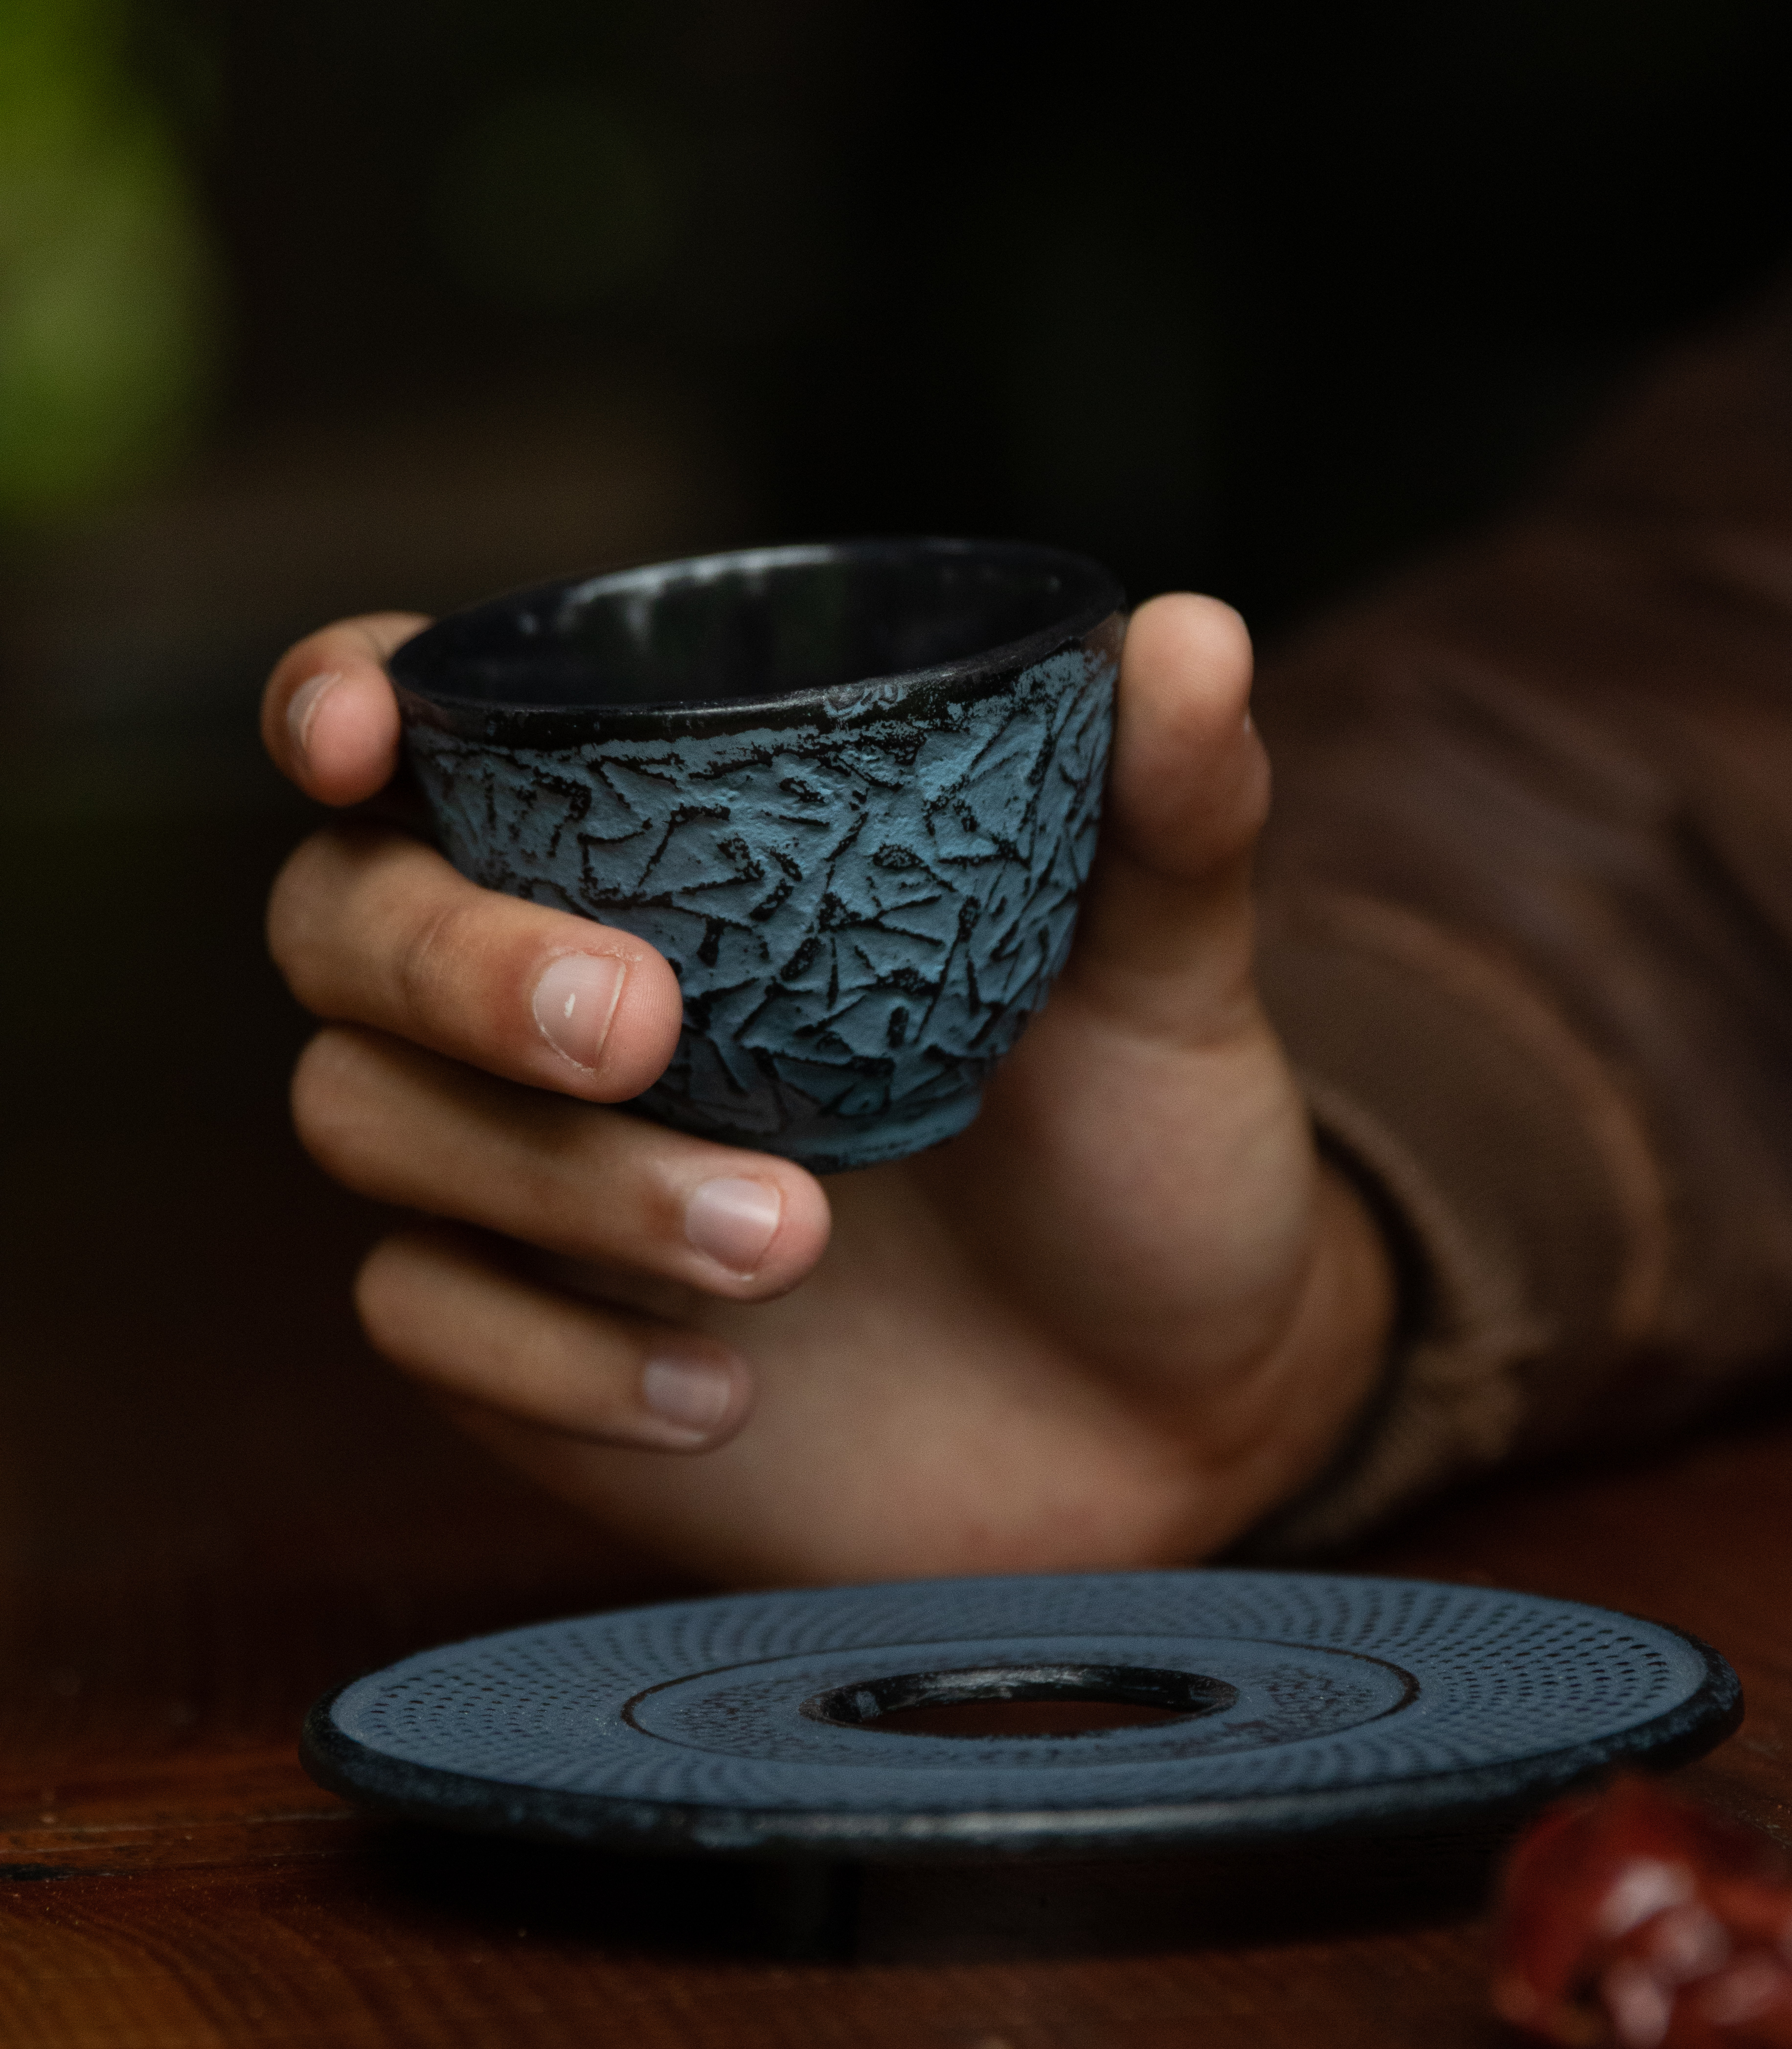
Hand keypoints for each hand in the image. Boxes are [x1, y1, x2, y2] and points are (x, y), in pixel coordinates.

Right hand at [262, 597, 1394, 1584]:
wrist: (1169, 1415)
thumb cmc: (1143, 1154)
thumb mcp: (1168, 976)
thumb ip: (1164, 809)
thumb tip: (1192, 633)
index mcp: (667, 847)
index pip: (428, 727)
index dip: (344, 700)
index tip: (367, 736)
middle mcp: (548, 987)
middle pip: (342, 923)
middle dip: (459, 960)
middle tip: (646, 1024)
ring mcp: (514, 1169)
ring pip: (364, 1118)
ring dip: (555, 1177)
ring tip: (793, 1237)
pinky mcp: (516, 1345)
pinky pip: (422, 1320)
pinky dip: (553, 1355)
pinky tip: (721, 1388)